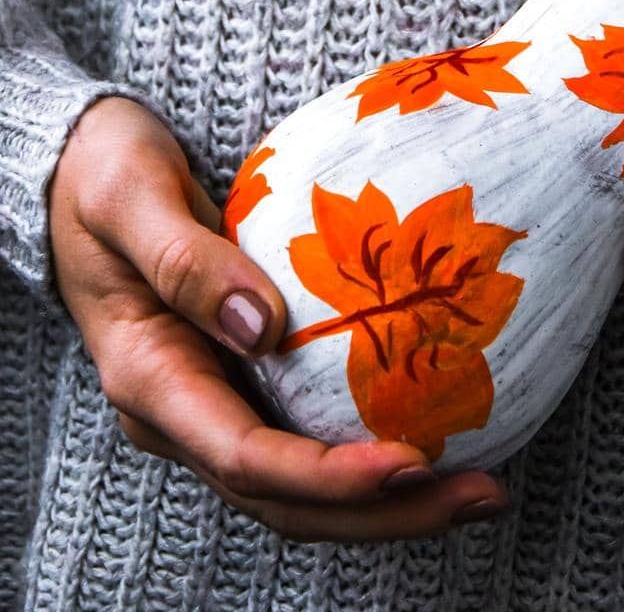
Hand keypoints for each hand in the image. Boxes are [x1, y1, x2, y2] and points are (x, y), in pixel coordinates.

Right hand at [48, 96, 507, 540]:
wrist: (78, 169)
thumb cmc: (100, 173)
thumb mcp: (129, 196)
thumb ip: (187, 260)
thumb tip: (263, 327)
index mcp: (150, 380)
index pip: (248, 460)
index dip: (330, 475)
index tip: (411, 462)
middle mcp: (184, 411)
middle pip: (289, 500)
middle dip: (387, 513)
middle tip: (485, 494)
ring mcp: (216, 400)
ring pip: (304, 487)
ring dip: (392, 499)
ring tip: (484, 483)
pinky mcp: (244, 380)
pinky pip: (311, 437)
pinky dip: (372, 453)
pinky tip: (442, 431)